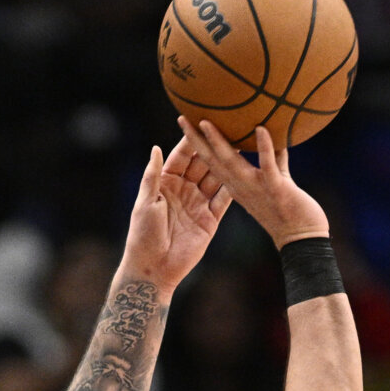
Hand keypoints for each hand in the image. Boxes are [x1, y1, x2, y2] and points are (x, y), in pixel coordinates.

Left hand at [120, 130, 234, 288]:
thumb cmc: (143, 233)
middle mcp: (184, 190)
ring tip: (243, 148)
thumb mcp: (146, 201)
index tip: (204, 123)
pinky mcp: (210, 220)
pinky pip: (224, 201)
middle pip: (202, 165)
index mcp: (166, 182)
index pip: (182, 156)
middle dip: (215, 148)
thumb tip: (156, 147)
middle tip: (231, 130)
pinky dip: (234, 188)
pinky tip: (246, 174)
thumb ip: (153, 175)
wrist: (155, 267)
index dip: (193, 141)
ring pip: (216, 180)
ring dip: (228, 165)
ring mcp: (198, 204)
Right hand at [181, 119, 327, 248]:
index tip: (186, 125)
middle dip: (195, 140)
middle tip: (182, 118)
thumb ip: (275, 160)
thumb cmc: (291, 212)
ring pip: (231, 163)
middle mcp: (241, 187)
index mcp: (238, 187)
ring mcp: (257, 189)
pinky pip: (268, 166)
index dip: (197, 145)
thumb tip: (277, 136)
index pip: (211, 163)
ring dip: (218, 142)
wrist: (303, 241)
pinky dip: (264, 147)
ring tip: (205, 122)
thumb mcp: (277, 182)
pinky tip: (261, 129)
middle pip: (212, 161)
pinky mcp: (277, 189)